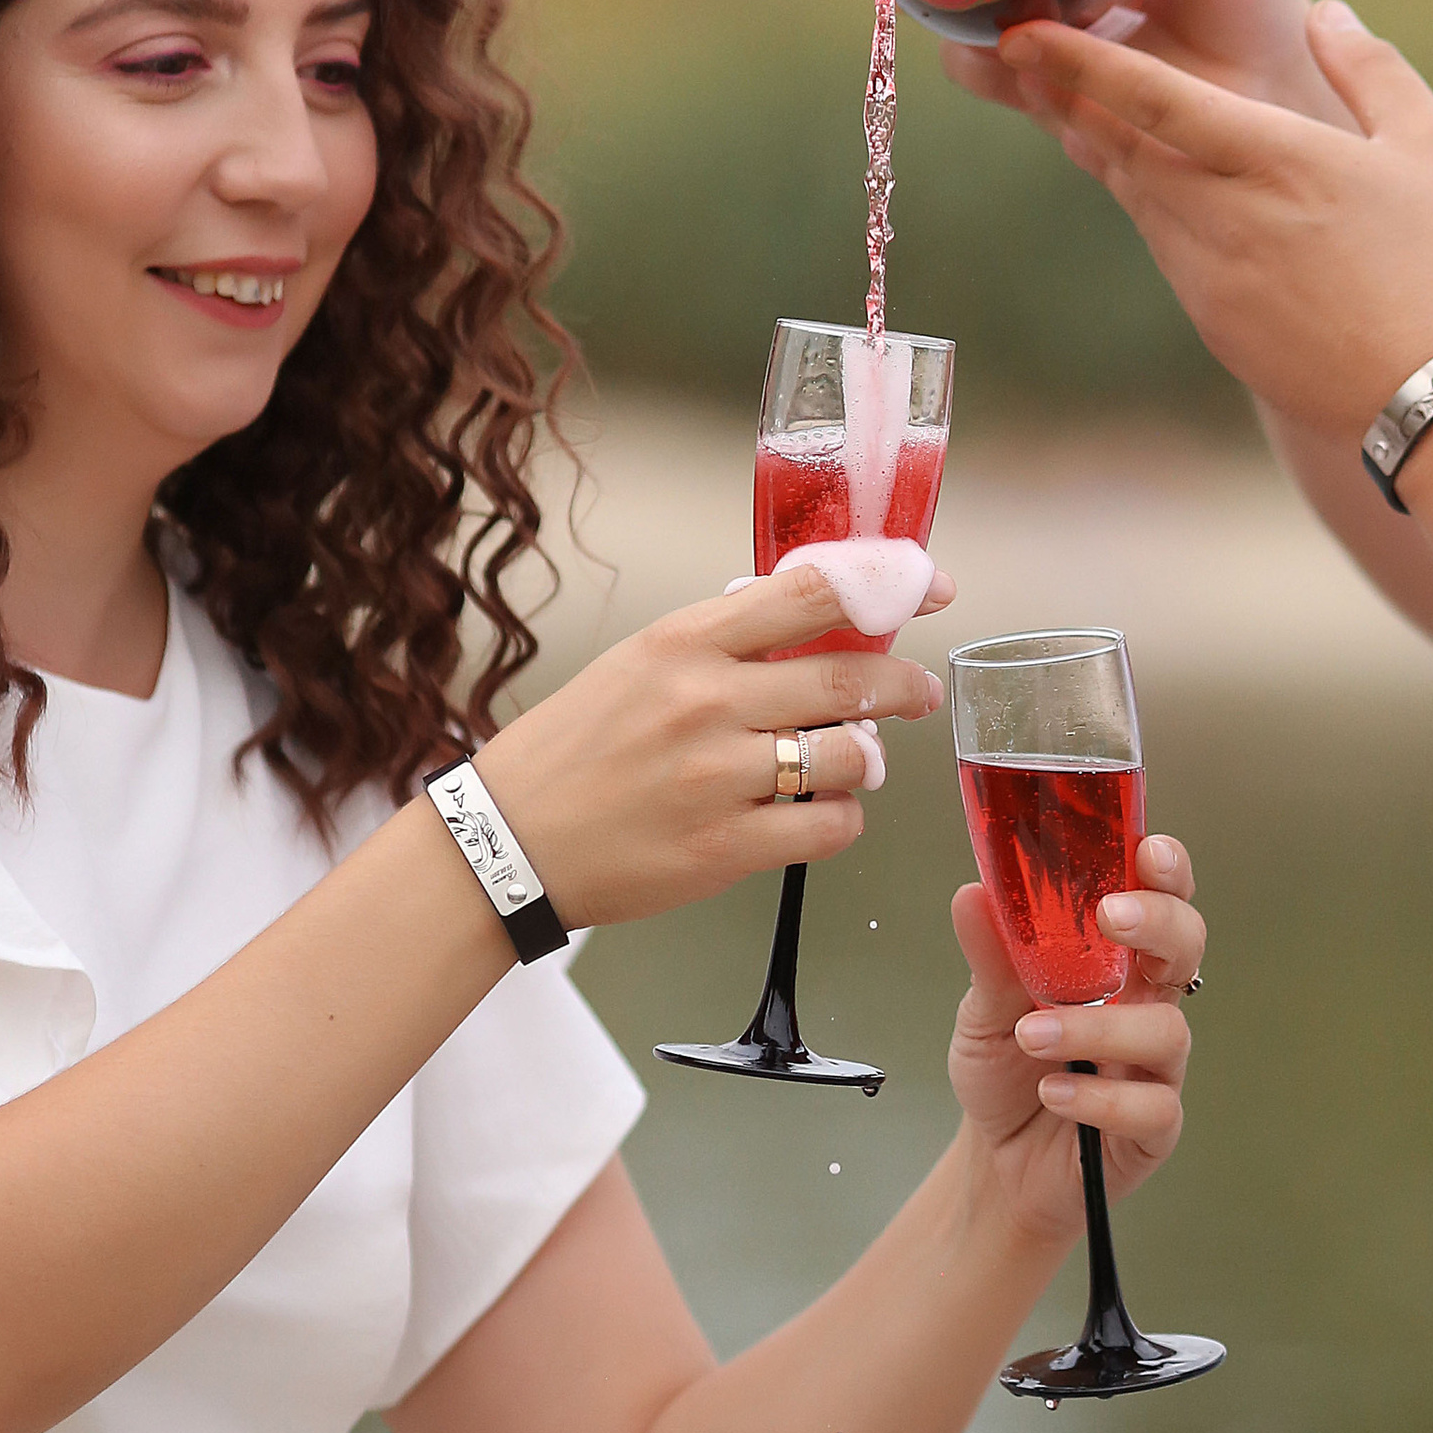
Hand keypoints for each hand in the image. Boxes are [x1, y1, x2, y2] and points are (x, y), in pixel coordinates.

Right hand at [473, 566, 950, 928]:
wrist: (506, 841)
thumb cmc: (572, 752)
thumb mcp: (637, 666)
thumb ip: (722, 644)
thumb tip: (811, 625)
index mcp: (683, 644)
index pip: (809, 593)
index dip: (886, 584)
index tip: (927, 587)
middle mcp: (704, 702)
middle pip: (848, 679)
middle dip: (903, 686)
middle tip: (917, 693)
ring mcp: (716, 778)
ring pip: (850, 758)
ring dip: (868, 761)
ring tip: (852, 764)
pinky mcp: (723, 848)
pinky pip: (827, 828)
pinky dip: (841, 821)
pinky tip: (819, 814)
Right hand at [942, 0, 1346, 129]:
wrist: (1280, 95)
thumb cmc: (1256, 0)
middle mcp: (1053, 3)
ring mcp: (1056, 61)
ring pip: (980, 52)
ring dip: (972, 38)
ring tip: (998, 23)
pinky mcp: (1071, 118)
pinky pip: (1023, 100)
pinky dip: (1015, 85)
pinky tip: (1028, 67)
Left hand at [947, 835, 1201, 1251]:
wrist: (998, 1159)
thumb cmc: (1006, 1071)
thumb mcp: (983, 1009)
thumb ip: (990, 956)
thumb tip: (972, 893)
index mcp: (1116, 962)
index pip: (1158, 902)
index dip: (1167, 873)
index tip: (1148, 852)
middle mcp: (1146, 1005)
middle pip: (1186, 947)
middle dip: (1160, 924)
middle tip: (1111, 917)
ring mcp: (1156, 1066)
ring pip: (1167, 1030)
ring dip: (1097, 1029)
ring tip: (1032, 1035)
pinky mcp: (1154, 1127)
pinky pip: (1152, 1106)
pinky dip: (1098, 1099)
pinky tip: (1053, 1093)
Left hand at [994, 0, 1432, 437]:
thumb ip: (1371, 69)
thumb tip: (1326, 13)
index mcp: (1276, 161)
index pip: (1153, 99)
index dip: (1080, 63)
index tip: (1023, 35)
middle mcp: (1224, 217)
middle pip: (1120, 145)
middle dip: (1069, 96)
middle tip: (1025, 54)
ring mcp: (1209, 275)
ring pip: (1136, 195)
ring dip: (1107, 147)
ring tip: (1076, 102)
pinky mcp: (1210, 320)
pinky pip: (1164, 243)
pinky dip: (1149, 202)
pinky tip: (1154, 181)